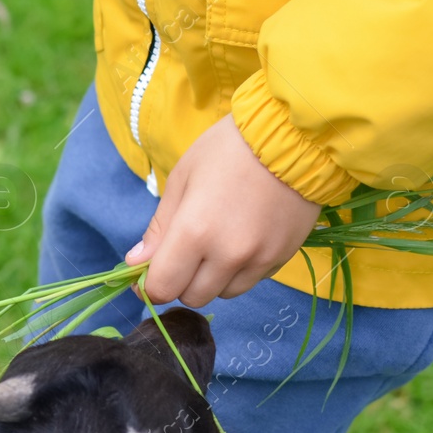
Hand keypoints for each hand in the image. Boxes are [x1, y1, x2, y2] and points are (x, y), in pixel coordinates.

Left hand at [126, 116, 321, 305]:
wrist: (295, 136)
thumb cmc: (229, 149)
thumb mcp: (182, 179)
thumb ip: (159, 227)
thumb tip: (136, 262)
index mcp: (195, 232)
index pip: (163, 288)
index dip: (151, 285)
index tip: (149, 274)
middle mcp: (228, 254)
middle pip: (192, 296)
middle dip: (182, 280)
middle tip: (186, 252)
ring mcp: (259, 259)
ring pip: (223, 294)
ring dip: (212, 278)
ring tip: (218, 243)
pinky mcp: (282, 257)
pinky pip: (251, 280)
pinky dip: (240, 271)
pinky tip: (244, 239)